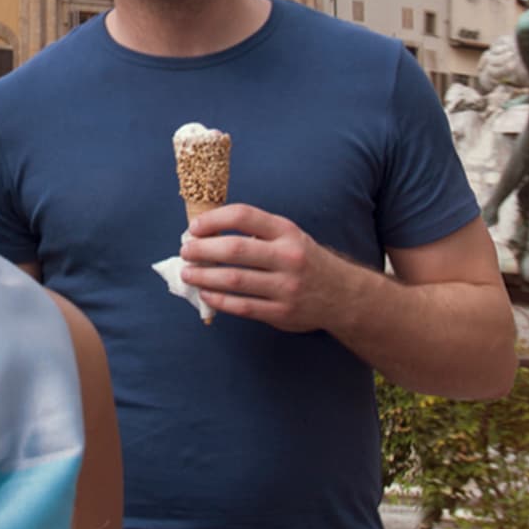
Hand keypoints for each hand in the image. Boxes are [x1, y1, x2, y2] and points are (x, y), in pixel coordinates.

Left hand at [177, 204, 350, 332]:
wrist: (343, 295)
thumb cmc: (304, 260)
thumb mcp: (289, 236)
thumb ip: (256, 232)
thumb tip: (207, 235)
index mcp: (286, 231)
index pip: (244, 216)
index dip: (214, 219)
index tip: (195, 228)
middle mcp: (288, 257)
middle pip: (236, 250)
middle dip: (203, 250)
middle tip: (185, 252)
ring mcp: (286, 286)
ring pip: (235, 280)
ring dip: (205, 277)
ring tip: (188, 274)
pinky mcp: (282, 313)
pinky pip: (243, 306)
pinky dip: (220, 300)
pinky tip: (206, 295)